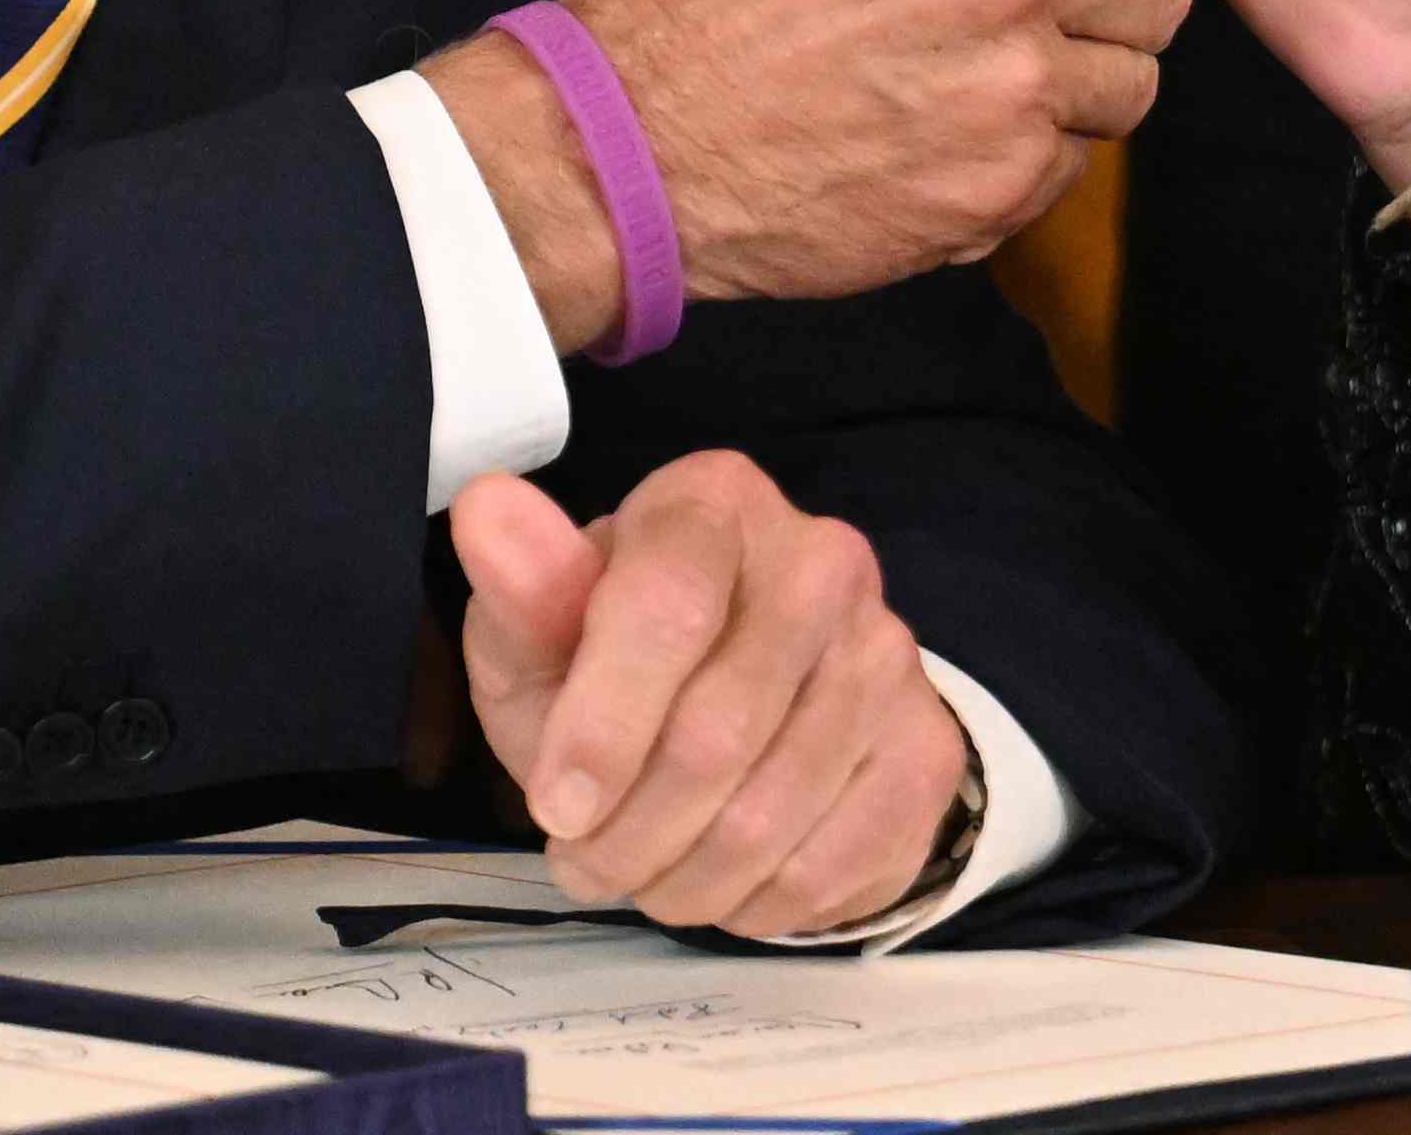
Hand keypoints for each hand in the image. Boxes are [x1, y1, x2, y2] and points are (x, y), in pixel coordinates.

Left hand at [450, 455, 973, 935]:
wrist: (764, 697)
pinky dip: (749, 905)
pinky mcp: (923, 748)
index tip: (556, 808)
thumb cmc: (625, 662)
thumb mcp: (548, 635)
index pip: (668, 606)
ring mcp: (887, 654)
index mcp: (715, 505)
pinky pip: (825, 867)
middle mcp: (821, 559)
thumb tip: (487, 512)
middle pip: (717, 732)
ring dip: (680, 880)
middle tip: (583, 864)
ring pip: (769, 817)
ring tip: (641, 875)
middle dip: (628, 832)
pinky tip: (719, 883)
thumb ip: (522, 592)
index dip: (604, 724)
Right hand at [485, 0, 1200, 324]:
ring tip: (976, 78)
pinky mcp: (996, 192)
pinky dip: (1027, 158)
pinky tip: (942, 138)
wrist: (628, 135)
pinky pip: (1069, 167)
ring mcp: (1015, 91)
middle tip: (1049, 11)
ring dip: (1077, 84)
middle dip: (1121, 0)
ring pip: (1130, 88)